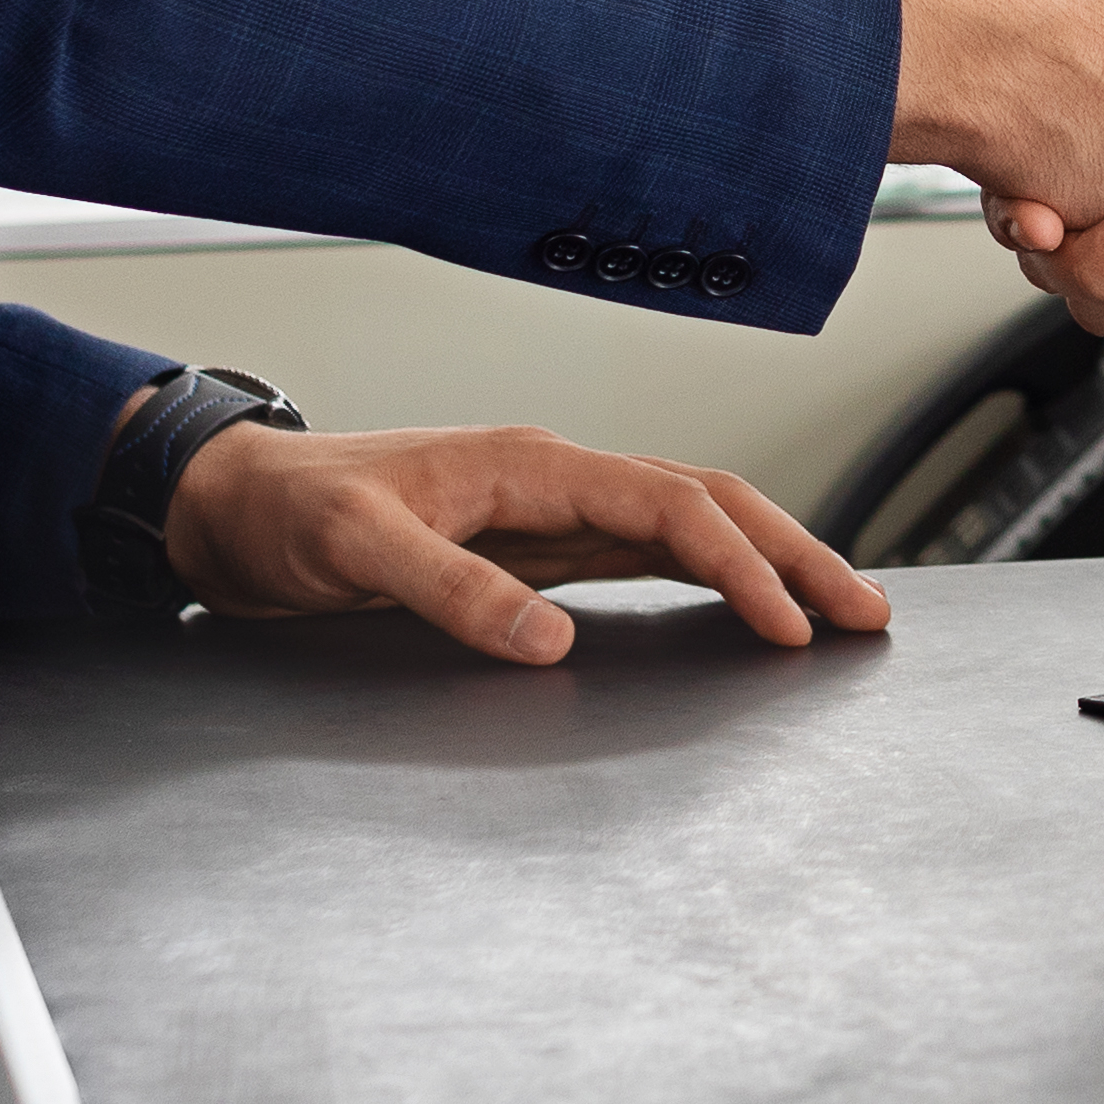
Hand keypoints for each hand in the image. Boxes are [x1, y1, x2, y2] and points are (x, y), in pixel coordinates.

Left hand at [155, 414, 888, 664]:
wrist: (234, 507)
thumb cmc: (285, 514)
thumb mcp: (354, 548)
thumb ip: (451, 588)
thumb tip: (552, 639)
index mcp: (529, 464)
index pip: (669, 505)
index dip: (740, 561)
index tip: (787, 623)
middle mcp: (555, 478)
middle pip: (709, 501)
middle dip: (796, 552)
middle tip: (869, 612)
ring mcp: (551, 512)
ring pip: (692, 524)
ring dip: (769, 560)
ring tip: (836, 609)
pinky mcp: (537, 547)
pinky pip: (650, 553)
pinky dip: (715, 574)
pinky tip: (745, 605)